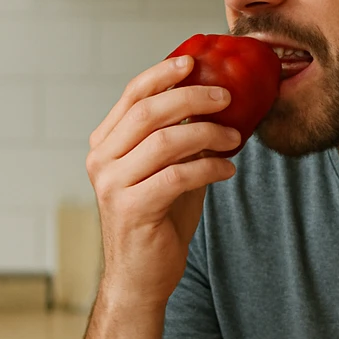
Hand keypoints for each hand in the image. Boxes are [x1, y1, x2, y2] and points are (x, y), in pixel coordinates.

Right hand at [87, 54, 241, 306]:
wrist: (141, 277)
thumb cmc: (157, 221)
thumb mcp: (165, 170)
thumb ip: (179, 138)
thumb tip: (215, 101)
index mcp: (105, 145)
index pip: (131, 96)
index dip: (162, 74)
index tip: (193, 60)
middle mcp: (102, 161)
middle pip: (146, 112)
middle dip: (191, 96)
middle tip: (227, 95)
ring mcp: (113, 185)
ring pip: (164, 141)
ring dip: (208, 133)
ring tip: (236, 137)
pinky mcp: (132, 209)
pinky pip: (178, 175)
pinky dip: (209, 167)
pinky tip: (228, 169)